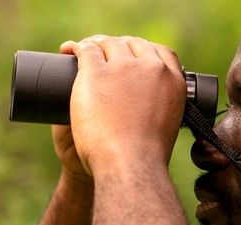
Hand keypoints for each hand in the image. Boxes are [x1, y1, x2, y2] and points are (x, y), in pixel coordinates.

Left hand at [66, 36, 185, 176]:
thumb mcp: (165, 126)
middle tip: (104, 53)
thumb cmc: (145, 156)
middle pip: (133, 44)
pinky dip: (75, 48)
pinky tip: (68, 51)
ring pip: (108, 44)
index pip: (161, 53)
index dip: (144, 51)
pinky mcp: (96, 73)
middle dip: (118, 45)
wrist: (128, 165)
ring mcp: (123, 69)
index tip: (132, 55)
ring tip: (83, 50)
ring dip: (95, 43)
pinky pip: (86, 50)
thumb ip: (159, 110)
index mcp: (172, 81)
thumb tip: (147, 103)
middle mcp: (151, 69)